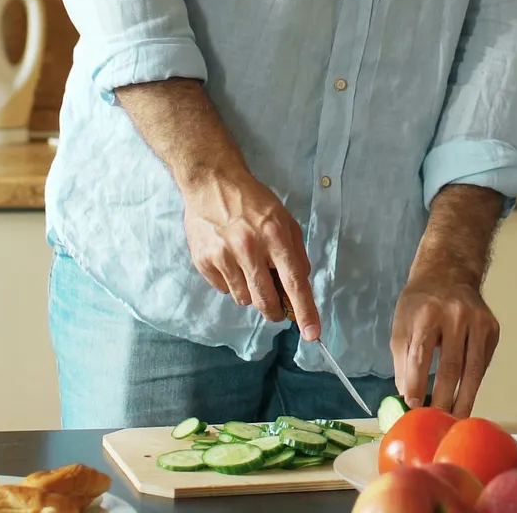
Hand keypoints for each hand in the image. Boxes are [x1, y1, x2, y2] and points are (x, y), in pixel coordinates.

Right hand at [181, 165, 321, 340]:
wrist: (211, 183)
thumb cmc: (252, 201)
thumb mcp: (284, 219)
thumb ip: (295, 253)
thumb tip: (300, 286)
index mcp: (274, 235)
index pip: (294, 281)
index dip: (304, 310)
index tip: (312, 333)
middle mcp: (248, 247)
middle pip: (266, 300)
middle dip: (275, 310)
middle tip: (276, 304)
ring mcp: (223, 255)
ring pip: (244, 300)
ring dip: (251, 292)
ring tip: (247, 266)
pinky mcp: (204, 261)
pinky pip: (224, 290)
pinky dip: (231, 283)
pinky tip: (229, 260)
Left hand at [391, 264, 500, 416]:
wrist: (448, 274)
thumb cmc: (419, 305)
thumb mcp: (401, 326)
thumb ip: (403, 362)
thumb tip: (408, 398)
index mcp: (427, 313)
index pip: (421, 355)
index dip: (417, 383)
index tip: (413, 407)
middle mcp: (455, 315)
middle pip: (451, 366)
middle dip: (443, 399)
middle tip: (437, 422)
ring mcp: (478, 321)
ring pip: (474, 369)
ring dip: (465, 399)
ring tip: (457, 419)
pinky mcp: (492, 328)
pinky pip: (484, 363)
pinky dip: (474, 384)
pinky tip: (466, 398)